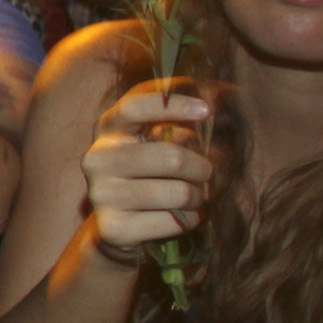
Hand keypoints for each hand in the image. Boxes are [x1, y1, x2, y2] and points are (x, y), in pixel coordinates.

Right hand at [79, 80, 218, 260]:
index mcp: (108, 129)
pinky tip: (184, 217)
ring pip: (178, 192)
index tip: (207, 110)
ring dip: (197, 197)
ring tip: (193, 198)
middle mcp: (98, 158)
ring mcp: (101, 194)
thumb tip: (225, 95)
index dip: (172, 105)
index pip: (135, 107)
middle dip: (202, 168)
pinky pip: (174, 222)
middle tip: (206, 174)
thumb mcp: (155, 143)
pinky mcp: (113, 227)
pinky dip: (190, 220)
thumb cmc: (147, 175)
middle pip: (170, 157)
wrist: (117, 228)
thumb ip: (180, 122)